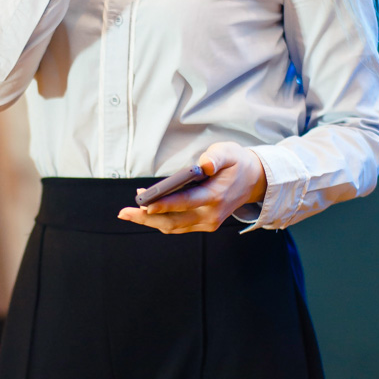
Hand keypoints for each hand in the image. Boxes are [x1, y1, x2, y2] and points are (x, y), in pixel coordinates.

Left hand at [117, 143, 267, 233]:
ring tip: (128, 212)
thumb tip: (203, 164)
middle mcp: (211, 215)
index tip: (146, 204)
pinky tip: (146, 210)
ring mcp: (208, 223)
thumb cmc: (237, 163)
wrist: (255, 181)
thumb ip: (216, 157)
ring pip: (173, 226)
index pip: (186, 202)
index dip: (164, 204)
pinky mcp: (204, 224)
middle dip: (146, 217)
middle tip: (124, 212)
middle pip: (173, 220)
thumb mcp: (229, 152)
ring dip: (150, 221)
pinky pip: (178, 226)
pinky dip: (161, 219)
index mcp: (216, 196)